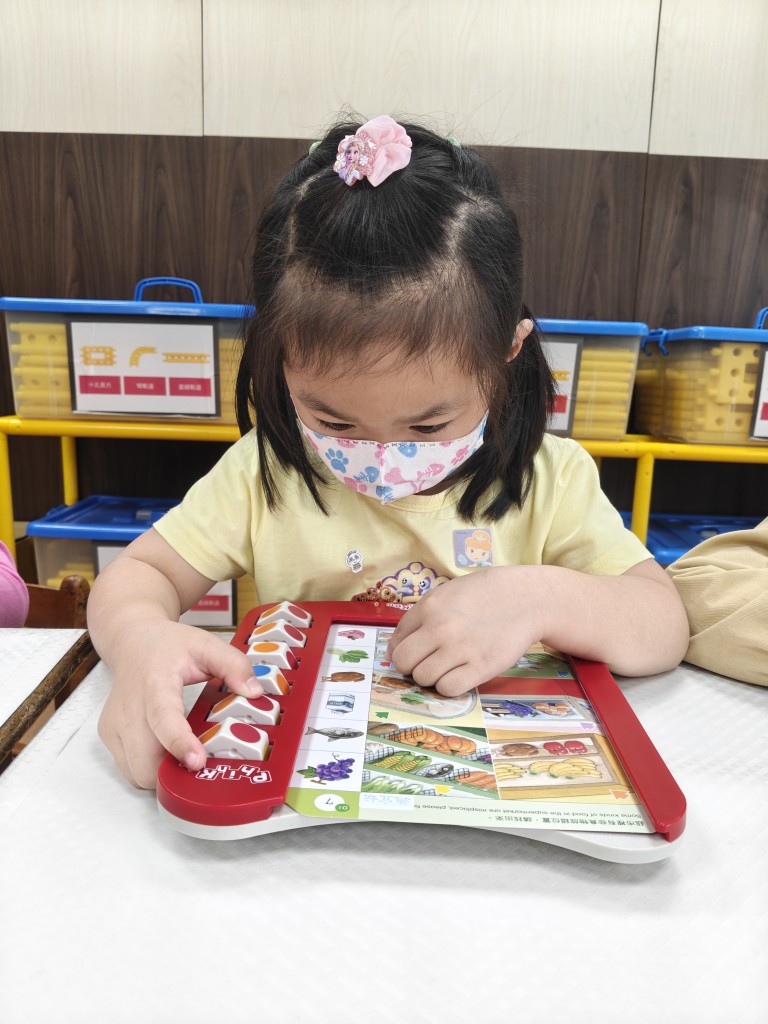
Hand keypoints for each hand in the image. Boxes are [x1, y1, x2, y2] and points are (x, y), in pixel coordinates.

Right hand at [97, 620, 261, 788]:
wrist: (132, 641)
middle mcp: (129, 707)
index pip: (163, 717)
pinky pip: (130, 769)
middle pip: (145, 760)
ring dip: (163, 773)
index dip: (179, 742)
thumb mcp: (206, 644)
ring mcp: (114, 724)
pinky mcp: (108, 736)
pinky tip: (166, 749)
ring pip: (136, 772)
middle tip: (202, 761)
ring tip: (184, 753)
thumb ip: (233, 665)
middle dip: (175, 771)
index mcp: (155, 682)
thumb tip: (254, 691)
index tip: (198, 760)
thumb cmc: (166, 645)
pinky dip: (150, 768)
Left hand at [386, 568, 543, 695]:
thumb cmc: (482, 596)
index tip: (416, 654)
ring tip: (448, 666)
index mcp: (428, 607)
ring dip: (432, 677)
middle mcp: (441, 628)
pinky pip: (448, 689)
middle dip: (412, 666)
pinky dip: (449, 686)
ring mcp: (461, 648)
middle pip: (404, 663)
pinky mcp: (481, 666)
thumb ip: (416, 619)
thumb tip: (391, 651)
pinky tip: (460, 674)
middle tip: (430, 662)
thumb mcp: (444, 595)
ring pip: (424, 678)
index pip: (396, 642)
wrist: (525, 598)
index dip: (403, 651)